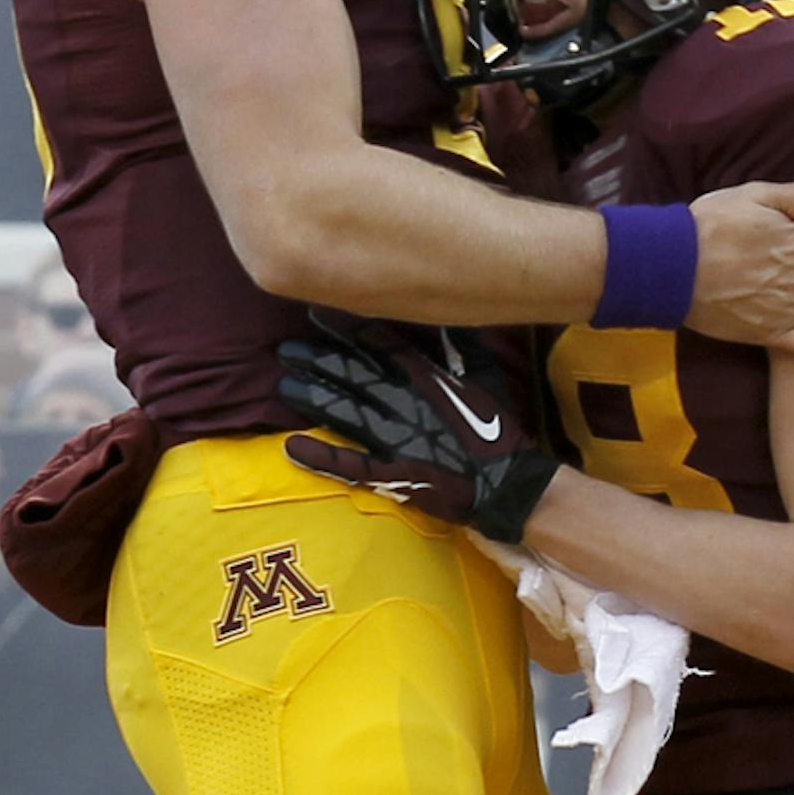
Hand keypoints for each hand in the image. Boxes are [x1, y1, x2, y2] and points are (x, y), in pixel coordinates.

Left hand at [280, 318, 557, 541]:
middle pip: (353, 374)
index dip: (346, 328)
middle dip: (318, 359)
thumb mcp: (489, 376)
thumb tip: (446, 309)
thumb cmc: (502, 431)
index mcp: (428, 378)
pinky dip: (321, 457)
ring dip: (312, 397)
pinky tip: (291, 447)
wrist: (510, 485)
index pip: (380, 344)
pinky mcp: (394, 475)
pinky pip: (351, 465)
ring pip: (345, 412)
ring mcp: (397, 440)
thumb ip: (464, 343)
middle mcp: (407, 403)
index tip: (318, 313)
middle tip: (285, 348)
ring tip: (283, 384)